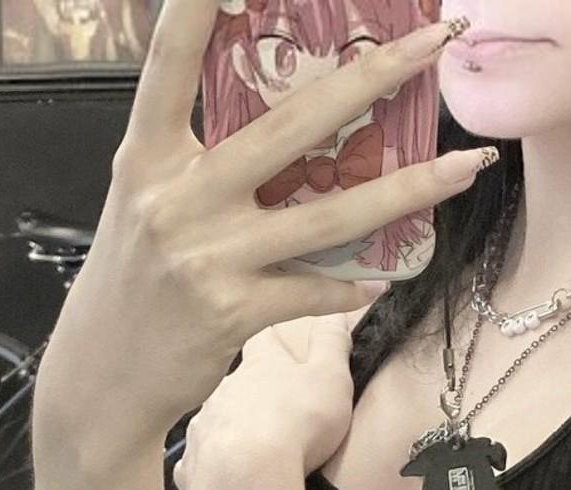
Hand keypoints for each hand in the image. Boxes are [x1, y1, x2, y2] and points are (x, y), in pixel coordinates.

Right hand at [33, 1, 490, 449]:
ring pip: (329, 214)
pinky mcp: (234, 311)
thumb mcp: (148, 204)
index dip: (196, 8)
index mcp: (148, 155)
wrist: (104, 373)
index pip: (172, 63)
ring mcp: (208, 255)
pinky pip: (315, 290)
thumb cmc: (134, 281)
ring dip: (409, 190)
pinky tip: (381, 277)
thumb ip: (201, 165)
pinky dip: (351, 284)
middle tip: (431, 45)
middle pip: (291, 125)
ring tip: (465, 167)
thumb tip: (293, 140)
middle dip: (371, 77)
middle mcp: (177, 196)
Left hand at [171, 311, 360, 489]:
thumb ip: (333, 344)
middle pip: (237, 382)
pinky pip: (199, 460)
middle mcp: (224, 390)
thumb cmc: (297, 423)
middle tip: (273, 410)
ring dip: (230, 427)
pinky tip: (223, 476)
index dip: (273, 340)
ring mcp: (204, 425)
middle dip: (251, 392)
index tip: (281, 345)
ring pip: (216, 419)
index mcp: (260, 366)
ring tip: (250, 447)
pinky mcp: (194, 463)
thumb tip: (335, 310)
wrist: (247, 476)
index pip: (264, 340)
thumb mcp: (331, 378)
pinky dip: (211, 464)